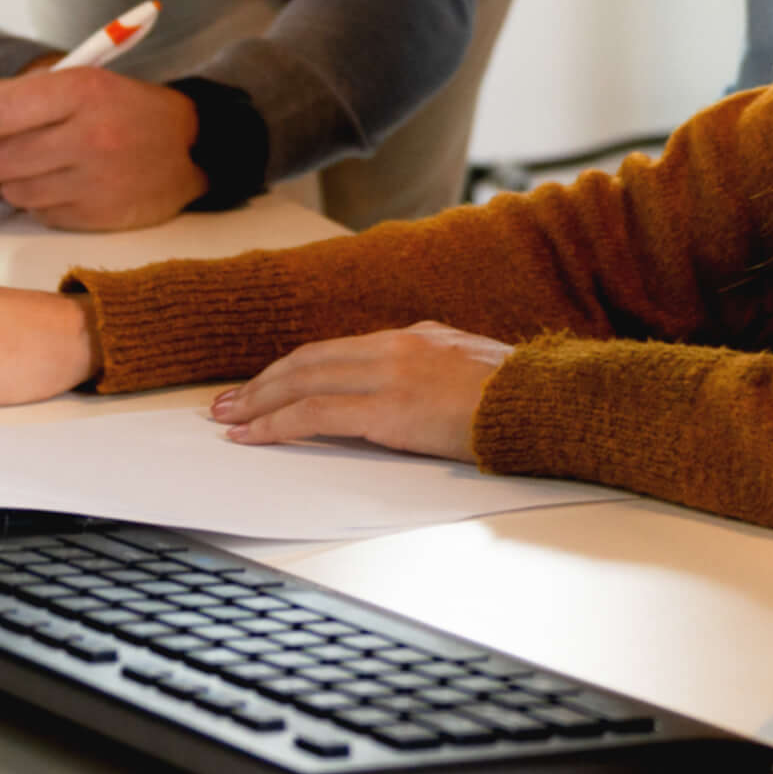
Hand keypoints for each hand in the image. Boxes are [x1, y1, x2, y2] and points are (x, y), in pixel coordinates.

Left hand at [0, 64, 205, 230]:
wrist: (189, 145)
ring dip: (8, 184)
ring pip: (14, 191)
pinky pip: (40, 214)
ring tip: (33, 167)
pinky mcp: (101, 215)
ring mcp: (96, 180)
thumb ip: (3, 99)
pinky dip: (37, 202)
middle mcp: (89, 135)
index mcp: (80, 90)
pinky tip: (60, 185)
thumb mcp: (70, 82)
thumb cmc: (117, 108)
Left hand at [209, 323, 510, 459]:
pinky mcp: (389, 407)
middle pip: (309, 360)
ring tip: (228, 419)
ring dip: (258, 401)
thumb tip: (414, 397)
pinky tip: (254, 435)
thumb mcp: (472, 373)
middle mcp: (396, 346)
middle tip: (226, 401)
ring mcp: (391, 373)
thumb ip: (436, 376)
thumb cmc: (521, 400)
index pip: (337, 350)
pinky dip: (276, 423)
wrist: (546, 403)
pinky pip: (316, 413)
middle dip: (262, 382)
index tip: (267, 385)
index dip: (293, 368)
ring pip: (303, 381)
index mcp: (416, 337)